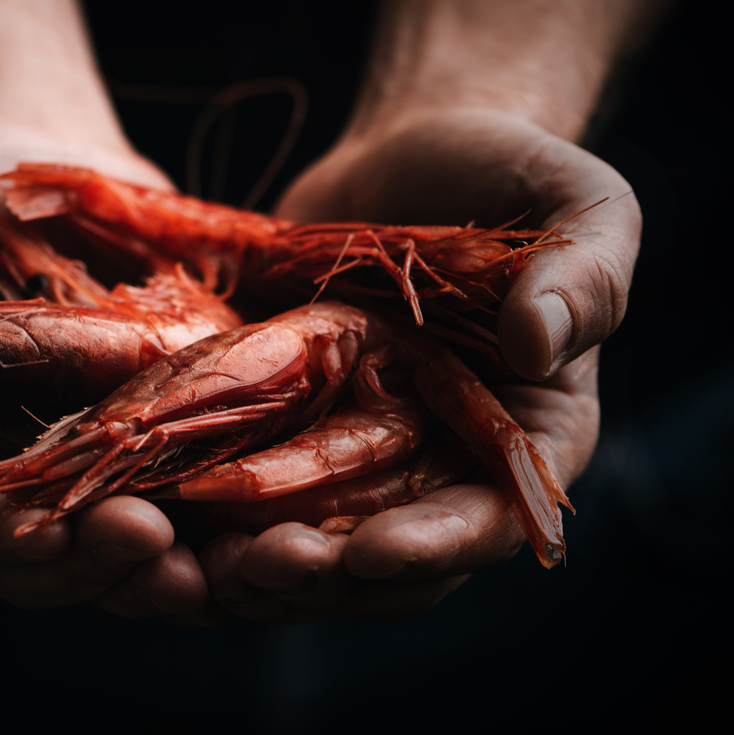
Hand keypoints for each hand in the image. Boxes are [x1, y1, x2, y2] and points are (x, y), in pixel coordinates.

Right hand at [0, 112, 208, 618]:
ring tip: (210, 572)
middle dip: (88, 567)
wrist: (28, 153)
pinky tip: (254, 526)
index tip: (45, 530)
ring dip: (156, 568)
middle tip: (150, 549)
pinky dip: (210, 518)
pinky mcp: (143, 419)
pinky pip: (177, 488)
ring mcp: (75, 445)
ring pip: (107, 540)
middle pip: (32, 552)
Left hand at [200, 106, 638, 620]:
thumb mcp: (578, 205)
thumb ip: (585, 273)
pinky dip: (200, 515)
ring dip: (247, 568)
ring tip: (186, 564)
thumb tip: (540, 342)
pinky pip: (241, 491)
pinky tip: (149, 516)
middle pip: (382, 560)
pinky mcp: (284, 426)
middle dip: (319, 574)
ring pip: (303, 543)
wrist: (404, 160)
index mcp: (521, 439)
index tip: (366, 553)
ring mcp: (355, 453)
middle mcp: (437, 466)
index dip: (429, 548)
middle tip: (254, 567)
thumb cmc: (508, 174)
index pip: (485, 522)